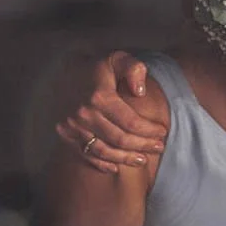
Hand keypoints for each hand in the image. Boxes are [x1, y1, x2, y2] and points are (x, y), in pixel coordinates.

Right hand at [55, 50, 166, 172]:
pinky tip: (116, 167)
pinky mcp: (65, 133)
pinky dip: (101, 163)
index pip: (130, 122)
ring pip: (103, 150)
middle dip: (142, 145)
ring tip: (142, 160)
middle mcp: (83, 114)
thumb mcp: (117, 58)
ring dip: (125, 158)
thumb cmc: (96, 65)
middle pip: (119, 138)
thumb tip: (140, 92)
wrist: (62, 68)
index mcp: (99, 97)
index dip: (149, 130)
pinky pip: (84, 153)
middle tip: (159, 147)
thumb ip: (133, 69)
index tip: (162, 133)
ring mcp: (72, 125)